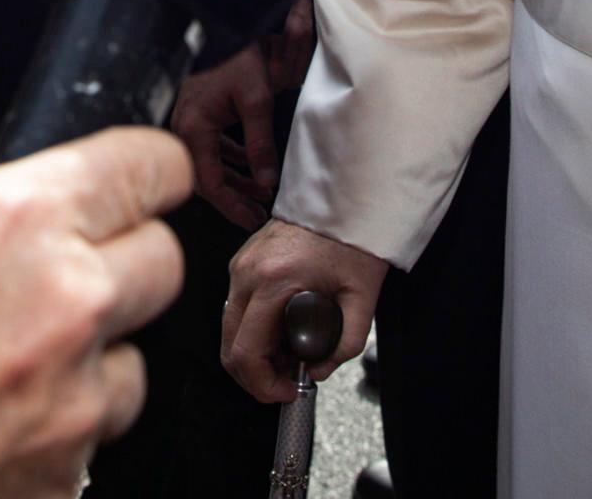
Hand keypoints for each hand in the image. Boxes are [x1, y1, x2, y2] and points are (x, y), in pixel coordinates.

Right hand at [171, 44, 284, 229]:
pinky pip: (212, 147)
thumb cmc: (236, 56)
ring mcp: (190, 121)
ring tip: (259, 195)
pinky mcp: (199, 114)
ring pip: (210, 164)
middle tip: (256, 215)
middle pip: (206, 178)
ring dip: (235, 180)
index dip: (231, 207)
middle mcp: (185, 128)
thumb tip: (267, 181)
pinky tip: (250, 167)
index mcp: (194, 129)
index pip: (209, 184)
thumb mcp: (256, 101)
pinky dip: (231, 160)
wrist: (225, 24)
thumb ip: (261, 144)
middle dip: (233, 198)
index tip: (250, 220)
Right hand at [220, 218, 385, 404]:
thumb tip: (318, 370)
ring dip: (253, 354)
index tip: (286, 390)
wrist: (344, 201)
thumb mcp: (363, 299)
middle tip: (287, 381)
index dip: (264, 384)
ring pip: (229, 330)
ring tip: (288, 356)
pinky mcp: (242, 263)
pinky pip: (236, 309)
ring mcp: (240, 266)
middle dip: (256, 376)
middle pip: (229, 347)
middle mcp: (248, 272)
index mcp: (274, 280)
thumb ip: (345, 344)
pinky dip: (252, 330)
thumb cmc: (352, 239)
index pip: (246, 351)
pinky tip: (279, 332)